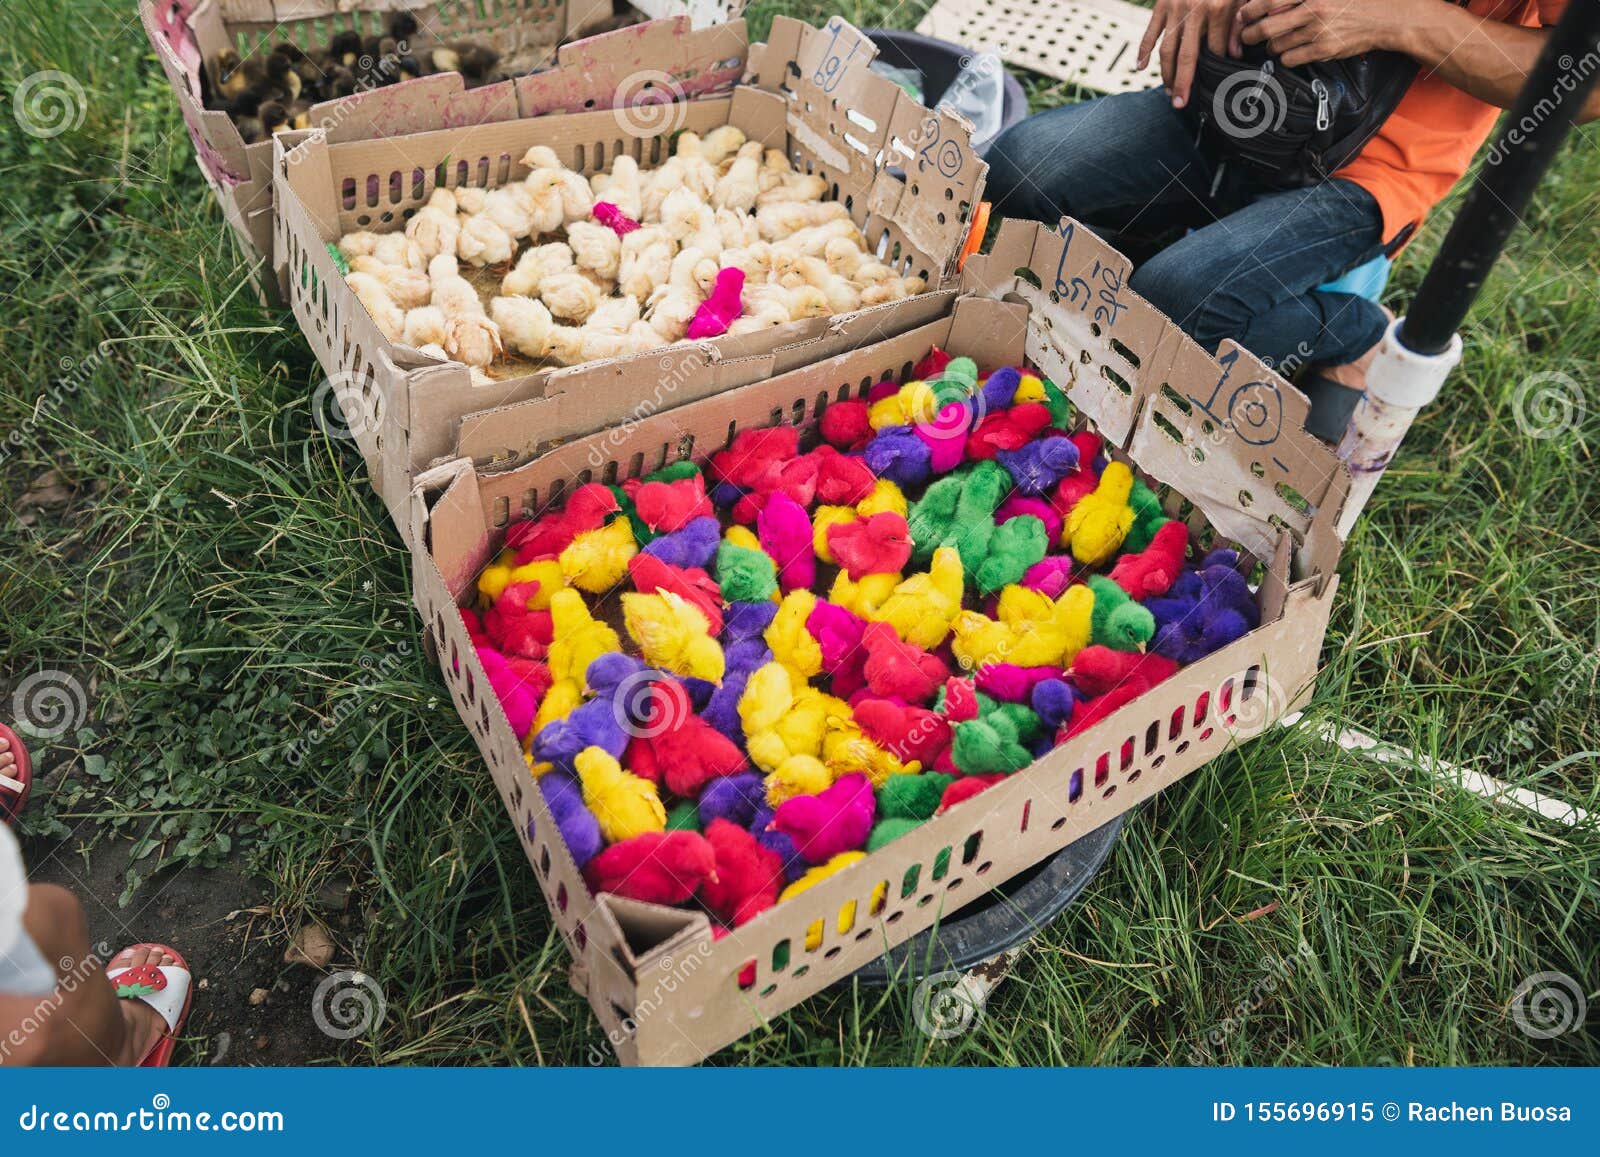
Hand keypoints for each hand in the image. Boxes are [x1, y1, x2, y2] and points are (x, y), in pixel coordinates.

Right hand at [1137, 0, 1245, 109]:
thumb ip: (1240, 24)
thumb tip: (1235, 54)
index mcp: (1218, 8)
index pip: (1215, 49)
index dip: (1216, 67)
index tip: (1216, 82)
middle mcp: (1194, 11)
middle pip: (1187, 57)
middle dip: (1184, 83)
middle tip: (1181, 104)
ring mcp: (1175, 9)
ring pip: (1167, 50)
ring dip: (1166, 74)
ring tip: (1168, 91)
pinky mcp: (1161, 5)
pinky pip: (1149, 33)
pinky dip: (1143, 51)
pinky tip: (1140, 68)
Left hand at [1236, 0, 1399, 66]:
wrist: (1385, 16)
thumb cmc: (1354, 0)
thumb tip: (1268, 1)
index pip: (1268, 0)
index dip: (1250, 9)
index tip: (1244, 14)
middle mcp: (1313, 8)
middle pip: (1266, 27)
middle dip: (1250, 34)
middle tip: (1247, 35)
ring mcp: (1318, 30)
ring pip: (1276, 45)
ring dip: (1270, 47)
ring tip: (1273, 44)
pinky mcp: (1324, 49)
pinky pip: (1290, 59)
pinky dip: (1284, 57)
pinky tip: (1290, 52)